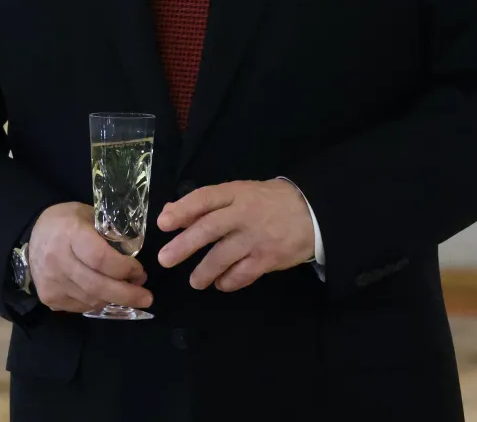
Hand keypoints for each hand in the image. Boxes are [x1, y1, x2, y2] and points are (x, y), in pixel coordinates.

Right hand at [28, 202, 152, 313]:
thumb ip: (109, 232)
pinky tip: (108, 295)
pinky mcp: (49, 297)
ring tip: (131, 293)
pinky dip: (98, 303)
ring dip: (115, 299)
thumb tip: (134, 252)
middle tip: (146, 297)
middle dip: (126, 294)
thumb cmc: (66, 221)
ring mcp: (52, 282)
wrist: (32, 234)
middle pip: (97, 285)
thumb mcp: (88, 214)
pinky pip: (80, 306)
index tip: (140, 271)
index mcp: (70, 234)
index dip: (124, 268)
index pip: (100, 258)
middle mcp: (58, 260)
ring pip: (91, 299)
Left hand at [157, 180, 314, 292]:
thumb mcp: (241, 192)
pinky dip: (228, 281)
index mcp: (236, 193)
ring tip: (194, 282)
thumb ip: (207, 203)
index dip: (182, 210)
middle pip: (209, 228)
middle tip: (165, 259)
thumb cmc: (270, 201)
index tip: (163, 222)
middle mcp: (243, 214)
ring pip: (222, 256)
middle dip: (184, 245)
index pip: (204, 198)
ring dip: (204, 271)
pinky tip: (221, 284)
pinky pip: (242, 274)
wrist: (313, 212)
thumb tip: (170, 212)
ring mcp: (255, 238)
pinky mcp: (268, 258)